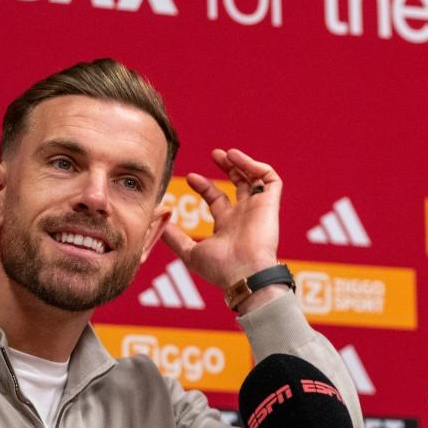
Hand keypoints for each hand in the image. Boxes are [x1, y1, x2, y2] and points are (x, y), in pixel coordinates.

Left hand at [162, 148, 280, 290]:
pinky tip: (237, 159)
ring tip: (226, 154)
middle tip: (214, 154)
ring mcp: (258, 209)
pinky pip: (270, 179)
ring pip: (255, 178)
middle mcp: (244, 216)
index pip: (217, 199)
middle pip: (238, 184)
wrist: (245, 274)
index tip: (190, 178)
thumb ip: (174, 237)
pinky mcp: (269, 204)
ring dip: (242, 163)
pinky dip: (256, 166)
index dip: (204, 185)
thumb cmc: (220, 269)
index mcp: (227, 226)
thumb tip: (157, 220)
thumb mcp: (190, 252)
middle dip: (227, 167)